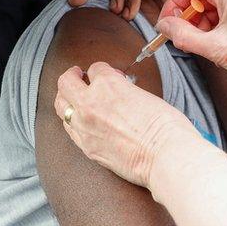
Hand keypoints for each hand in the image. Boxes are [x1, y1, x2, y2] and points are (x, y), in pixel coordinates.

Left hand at [54, 62, 198, 187]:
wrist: (164, 156)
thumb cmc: (165, 126)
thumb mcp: (146, 95)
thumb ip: (126, 90)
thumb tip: (121, 91)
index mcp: (108, 84)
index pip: (95, 68)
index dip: (103, 70)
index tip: (109, 74)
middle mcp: (90, 103)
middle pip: (66, 82)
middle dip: (72, 76)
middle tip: (79, 75)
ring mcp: (84, 126)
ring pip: (61, 106)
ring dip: (67, 98)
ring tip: (76, 98)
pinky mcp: (86, 147)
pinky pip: (69, 129)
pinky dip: (73, 121)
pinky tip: (82, 121)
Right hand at [155, 0, 226, 85]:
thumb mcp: (215, 48)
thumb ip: (183, 35)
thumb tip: (165, 26)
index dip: (174, 4)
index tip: (169, 24)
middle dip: (190, 18)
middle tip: (188, 39)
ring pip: (212, 5)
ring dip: (203, 24)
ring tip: (208, 46)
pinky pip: (226, 12)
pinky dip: (216, 27)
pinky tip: (221, 44)